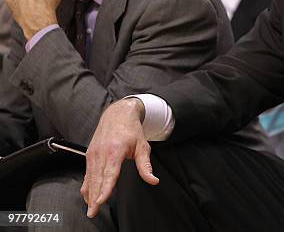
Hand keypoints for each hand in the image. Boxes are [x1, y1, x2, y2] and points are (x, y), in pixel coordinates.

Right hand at [81, 98, 157, 217]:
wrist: (117, 114)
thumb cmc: (131, 130)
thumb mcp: (142, 146)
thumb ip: (145, 166)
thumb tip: (153, 180)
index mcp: (115, 150)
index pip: (109, 173)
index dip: (105, 188)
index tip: (101, 200)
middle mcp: (101, 153)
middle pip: (97, 179)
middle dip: (94, 197)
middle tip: (93, 212)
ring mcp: (93, 154)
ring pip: (90, 178)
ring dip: (89, 194)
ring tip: (91, 209)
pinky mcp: (89, 155)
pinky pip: (87, 173)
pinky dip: (87, 186)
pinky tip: (88, 196)